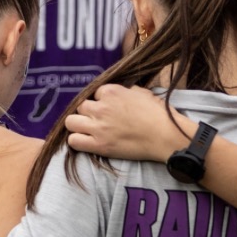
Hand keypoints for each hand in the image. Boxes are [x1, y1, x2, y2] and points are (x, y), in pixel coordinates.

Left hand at [65, 85, 192, 163]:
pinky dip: (77, 141)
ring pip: (71, 122)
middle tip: (98, 121)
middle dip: (88, 113)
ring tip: (88, 131)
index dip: (101, 102)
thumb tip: (120, 94)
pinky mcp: (99, 145)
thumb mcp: (142, 92)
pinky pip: (74, 141)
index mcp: (111, 91)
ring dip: (78, 125)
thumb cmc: (159, 114)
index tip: (109, 109)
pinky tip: (87, 142)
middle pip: (81, 107)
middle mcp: (101, 107)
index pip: (95, 94)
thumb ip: (125, 91)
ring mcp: (98, 127)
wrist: (166, 136)